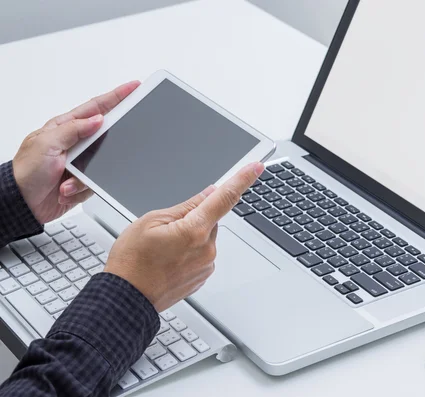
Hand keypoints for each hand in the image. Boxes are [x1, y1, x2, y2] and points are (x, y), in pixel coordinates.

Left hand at [12, 81, 140, 223]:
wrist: (23, 203)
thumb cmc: (26, 172)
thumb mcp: (47, 144)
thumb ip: (74, 129)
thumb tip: (97, 119)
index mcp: (64, 127)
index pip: (96, 107)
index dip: (116, 96)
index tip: (133, 87)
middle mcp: (74, 143)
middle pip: (105, 136)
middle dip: (104, 147)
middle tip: (94, 154)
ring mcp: (80, 162)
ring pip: (103, 163)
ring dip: (83, 176)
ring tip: (65, 182)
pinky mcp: (83, 180)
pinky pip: (97, 182)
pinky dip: (81, 188)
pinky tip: (65, 190)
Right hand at [104, 162, 264, 311]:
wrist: (126, 299)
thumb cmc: (132, 262)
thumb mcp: (151, 221)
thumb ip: (185, 206)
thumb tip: (208, 194)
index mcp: (194, 230)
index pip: (225, 197)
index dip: (243, 179)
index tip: (256, 167)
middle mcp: (206, 248)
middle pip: (209, 220)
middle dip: (193, 219)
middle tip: (165, 231)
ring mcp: (206, 265)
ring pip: (205, 238)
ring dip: (190, 238)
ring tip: (162, 251)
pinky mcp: (203, 277)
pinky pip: (202, 255)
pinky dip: (189, 253)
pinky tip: (168, 261)